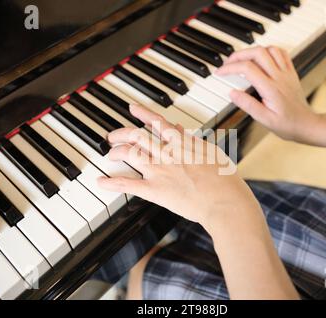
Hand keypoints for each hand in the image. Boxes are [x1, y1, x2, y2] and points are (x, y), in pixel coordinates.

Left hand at [97, 104, 262, 231]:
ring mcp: (159, 171)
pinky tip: (101, 181)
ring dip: (115, 152)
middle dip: (121, 134)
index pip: (157, 122)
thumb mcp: (210, 152)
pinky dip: (112, 183)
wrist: (224, 200)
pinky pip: (128, 184)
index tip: (132, 108)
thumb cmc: (223, 178)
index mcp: (181, 142)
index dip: (142, 114)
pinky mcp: (155, 190)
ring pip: (129, 154)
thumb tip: (179, 128)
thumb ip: (191, 139)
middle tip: (113, 137)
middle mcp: (167, 153)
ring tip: (109, 154)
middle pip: (136, 136)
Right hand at [217, 46, 317, 141]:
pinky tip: (261, 58)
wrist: (307, 124)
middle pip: (257, 53)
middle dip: (238, 55)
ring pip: (269, 49)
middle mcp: (279, 77)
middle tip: (227, 63)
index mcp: (271, 89)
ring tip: (242, 60)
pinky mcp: (291, 73)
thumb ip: (248, 105)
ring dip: (253, 51)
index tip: (220, 73)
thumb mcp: (265, 120)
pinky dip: (268, 50)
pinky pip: (281, 53)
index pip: (247, 69)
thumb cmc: (287, 125)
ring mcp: (286, 73)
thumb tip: (232, 93)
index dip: (230, 68)